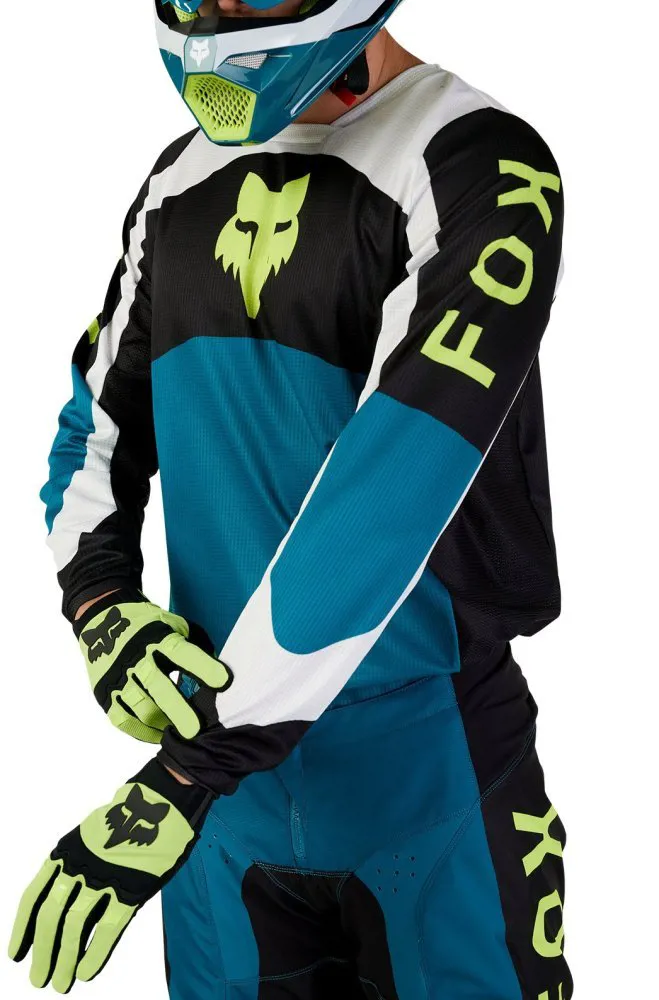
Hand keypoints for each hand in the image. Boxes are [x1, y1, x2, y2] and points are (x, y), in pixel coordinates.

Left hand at [8, 760, 210, 992]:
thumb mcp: (91, 833)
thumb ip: (77, 862)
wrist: (162, 799)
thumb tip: (66, 900)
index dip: (22, 928)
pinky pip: (108, 927)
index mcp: (67, 851)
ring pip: (74, 926)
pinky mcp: (132, 887)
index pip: (33, 896)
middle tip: (38, 978)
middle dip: (43, 951)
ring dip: (64, 958)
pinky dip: (94, 953)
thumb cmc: (129, 814)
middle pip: (50, 916)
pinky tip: (86, 971)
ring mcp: (105, 877)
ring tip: (60, 982)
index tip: (17, 953)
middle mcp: (80, 865)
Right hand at [74, 588, 231, 743]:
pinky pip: (123, 719)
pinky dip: (141, 731)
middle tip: (195, 730)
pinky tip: (157, 734)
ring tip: (179, 732)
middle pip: (158, 687)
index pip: (184, 654)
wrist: (102, 619)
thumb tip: (220, 670)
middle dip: (178, 710)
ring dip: (162, 723)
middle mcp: (137, 657)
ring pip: (141, 708)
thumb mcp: (174, 625)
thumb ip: (195, 645)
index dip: (204, 668)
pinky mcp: (105, 692)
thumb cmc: (149, 625)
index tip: (224, 682)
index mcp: (158, 638)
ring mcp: (118, 676)